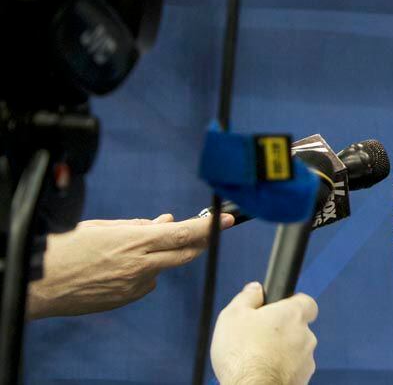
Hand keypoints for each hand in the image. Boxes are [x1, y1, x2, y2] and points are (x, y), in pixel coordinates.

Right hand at [26, 212, 232, 319]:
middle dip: (198, 242)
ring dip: (162, 257)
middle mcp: (141, 264)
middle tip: (206, 232)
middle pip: (185, 254)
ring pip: (164, 268)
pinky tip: (119, 269)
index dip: (209, 227)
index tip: (225, 220)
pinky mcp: (127, 299)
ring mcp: (135, 285)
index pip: (184, 233)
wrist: (41, 284)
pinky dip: (144, 273)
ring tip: (131, 250)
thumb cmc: (67, 249)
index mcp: (136, 241)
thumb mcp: (104, 227)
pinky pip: (146, 282)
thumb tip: (165, 222)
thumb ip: (140, 225)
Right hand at [211, 282, 317, 384]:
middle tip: (260, 338)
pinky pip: (294, 370)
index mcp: (293, 314)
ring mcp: (307, 360)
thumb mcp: (233, 316)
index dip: (293, 304)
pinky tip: (264, 373)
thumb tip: (255, 289)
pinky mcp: (303, 380)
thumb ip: (247, 297)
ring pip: (296, 351)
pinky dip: (282, 371)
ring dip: (283, 353)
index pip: (307, 302)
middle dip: (282, 332)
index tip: (279, 310)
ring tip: (258, 359)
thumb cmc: (242, 355)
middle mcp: (306, 336)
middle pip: (298, 328)